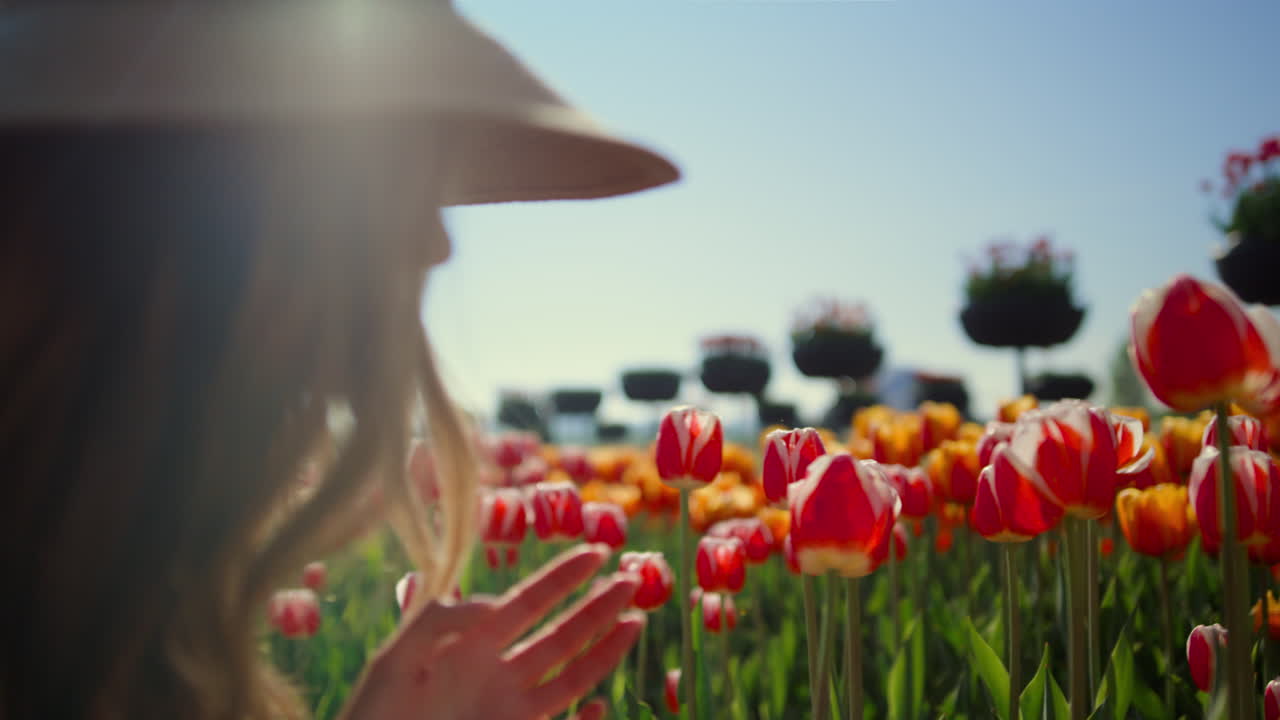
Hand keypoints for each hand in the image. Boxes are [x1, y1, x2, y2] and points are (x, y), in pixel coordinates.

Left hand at [338, 544, 642, 719]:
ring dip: (604, 650)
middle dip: (597, 607)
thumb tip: (491, 605)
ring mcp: (509, 709)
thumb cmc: (374, 714)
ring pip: (570, 676)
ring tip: (635, 622)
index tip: (596, 552)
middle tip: (633, 579)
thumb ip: (436, 620)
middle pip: (560, 635)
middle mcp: (498, 673)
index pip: (527, 602)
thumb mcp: (394, 658)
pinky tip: (599, 706)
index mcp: (471, 643)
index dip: (562, 578)